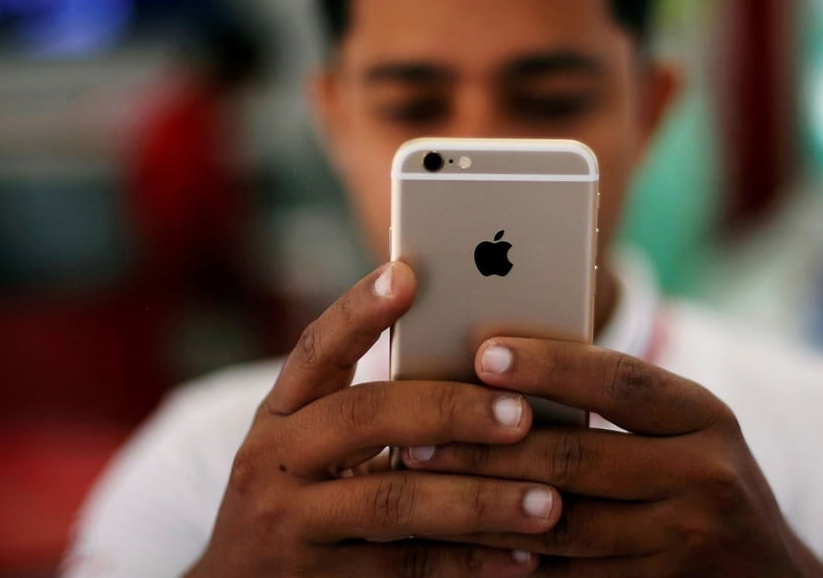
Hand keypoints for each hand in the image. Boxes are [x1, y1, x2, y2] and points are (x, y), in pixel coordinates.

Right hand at [188, 263, 560, 577]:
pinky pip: (406, 568)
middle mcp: (274, 460)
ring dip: (479, 500)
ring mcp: (290, 525)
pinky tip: (525, 555)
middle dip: (449, 410)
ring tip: (548, 500)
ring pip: (394, 502)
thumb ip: (379, 408)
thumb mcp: (317, 443)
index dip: (358, 310)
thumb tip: (491, 368)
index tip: (406, 274)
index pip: (316, 348)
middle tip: (522, 413)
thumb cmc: (305, 494)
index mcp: (282, 411)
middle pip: (362, 417)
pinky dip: (470, 562)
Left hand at [401, 338, 822, 576]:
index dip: (549, 366)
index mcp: (706, 416)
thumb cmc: (705, 481)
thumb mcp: (687, 429)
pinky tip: (458, 539)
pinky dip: (506, 557)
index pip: (620, 381)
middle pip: (576, 457)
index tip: (483, 354)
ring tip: (420, 482)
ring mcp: (683, 543)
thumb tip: (506, 370)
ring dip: (480, 504)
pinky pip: (565, 576)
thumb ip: (620, 402)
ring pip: (559, 524)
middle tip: (416, 433)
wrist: (770, 576)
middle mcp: (704, 477)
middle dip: (486, 446)